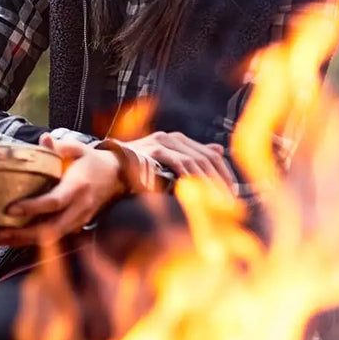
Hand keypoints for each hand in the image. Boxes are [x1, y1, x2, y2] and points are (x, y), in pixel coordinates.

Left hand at [0, 134, 144, 247]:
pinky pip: (56, 237)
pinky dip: (36, 241)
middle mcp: (80, 207)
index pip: (54, 202)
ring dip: (26, 241)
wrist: (116, 176)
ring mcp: (80, 219)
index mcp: (78, 186)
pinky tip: (16, 239)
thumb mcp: (77, 149)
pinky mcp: (78, 225)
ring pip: (53, 237)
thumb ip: (59, 146)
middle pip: (52, 228)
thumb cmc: (92, 161)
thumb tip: (43, 139)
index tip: (10, 209)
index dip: (32, 207)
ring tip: (1, 239)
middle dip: (24, 235)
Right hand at [119, 130, 235, 192]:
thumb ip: (189, 160)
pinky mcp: (155, 150)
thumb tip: (218, 149)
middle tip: (231, 201)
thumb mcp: (164, 167)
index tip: (233, 192)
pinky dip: (195, 179)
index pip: (209, 153)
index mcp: (176, 140)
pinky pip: (182, 164)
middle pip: (207, 156)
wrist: (105, 172)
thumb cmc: (134, 173)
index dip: (224, 173)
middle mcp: (171, 137)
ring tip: (220, 202)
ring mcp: (162, 142)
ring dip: (211, 183)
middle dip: (222, 179)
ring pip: (197, 161)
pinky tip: (202, 193)